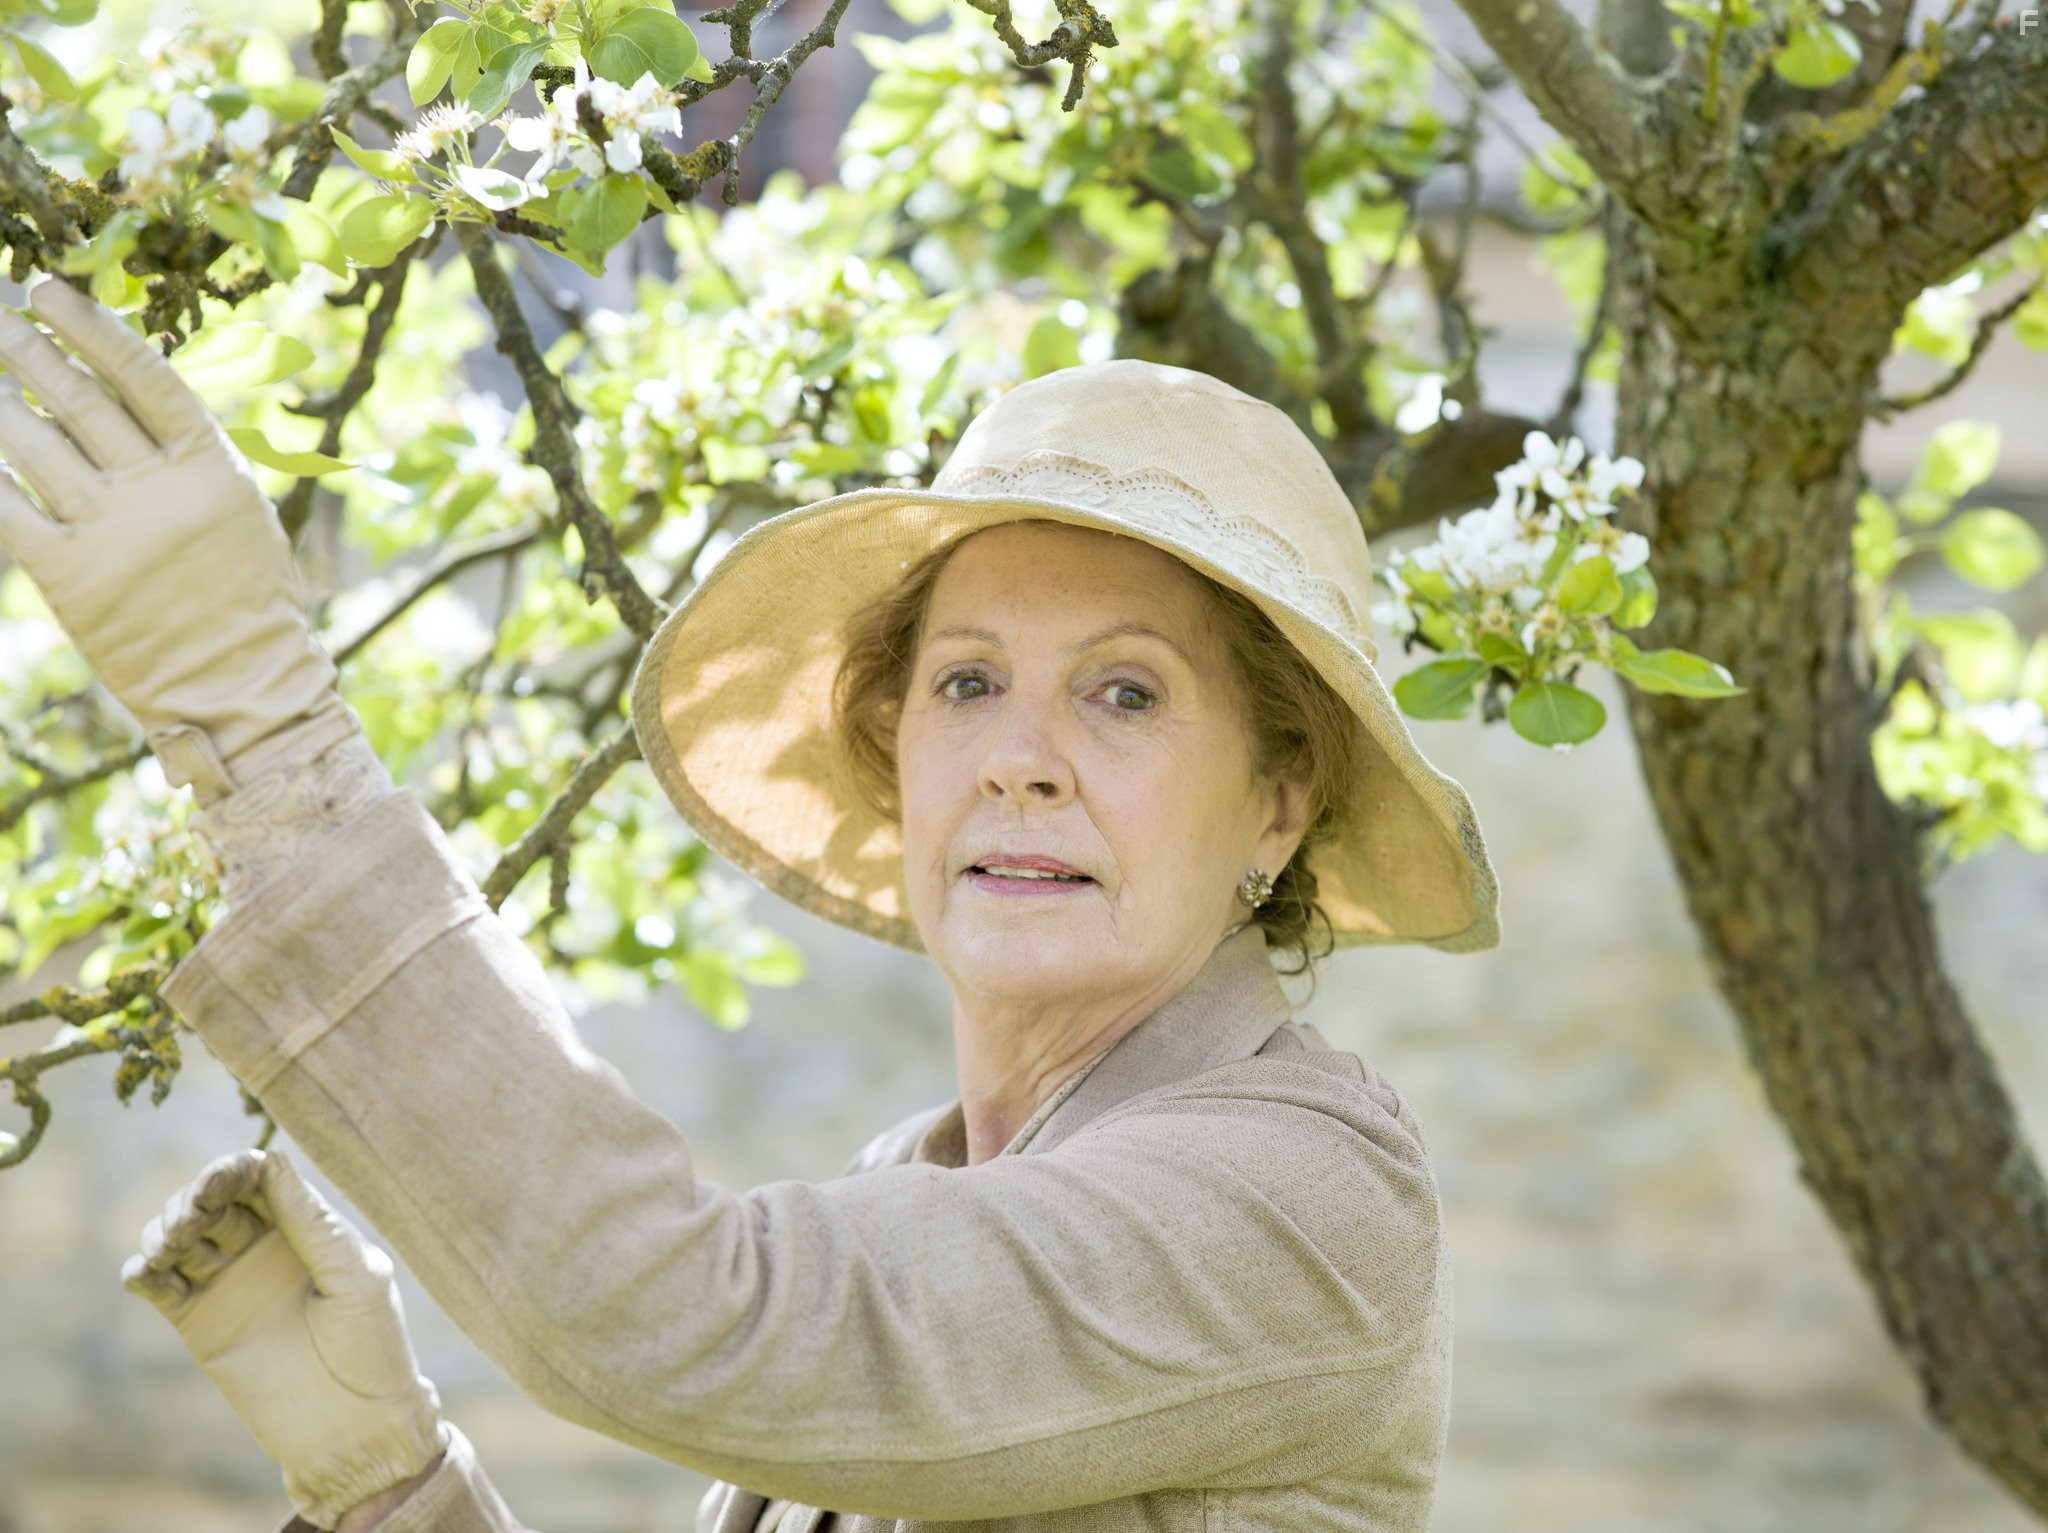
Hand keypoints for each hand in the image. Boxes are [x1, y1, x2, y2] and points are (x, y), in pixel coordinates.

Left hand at [0, 273, 350, 799]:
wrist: (243, 689)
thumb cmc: (251, 602)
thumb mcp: (242, 514)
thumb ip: (192, 455)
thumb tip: (134, 385)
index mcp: (210, 468)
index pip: (142, 374)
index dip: (90, 326)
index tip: (48, 290)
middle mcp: (157, 491)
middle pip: (77, 398)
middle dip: (25, 347)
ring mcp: (110, 532)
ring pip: (31, 443)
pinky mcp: (69, 577)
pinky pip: (6, 507)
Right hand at [123, 1148, 450, 1530]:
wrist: (349, 1425)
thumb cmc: (371, 1346)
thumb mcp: (354, 1277)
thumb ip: (313, 1223)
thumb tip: (272, 1162)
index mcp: (307, 1228)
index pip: (258, 1177)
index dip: (233, 1170)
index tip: (219, 1180)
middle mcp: (264, 1247)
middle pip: (212, 1198)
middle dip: (194, 1196)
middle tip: (192, 1217)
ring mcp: (229, 1282)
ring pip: (180, 1234)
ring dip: (164, 1227)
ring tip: (172, 1245)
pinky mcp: (199, 1322)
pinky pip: (159, 1284)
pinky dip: (143, 1270)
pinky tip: (145, 1272)